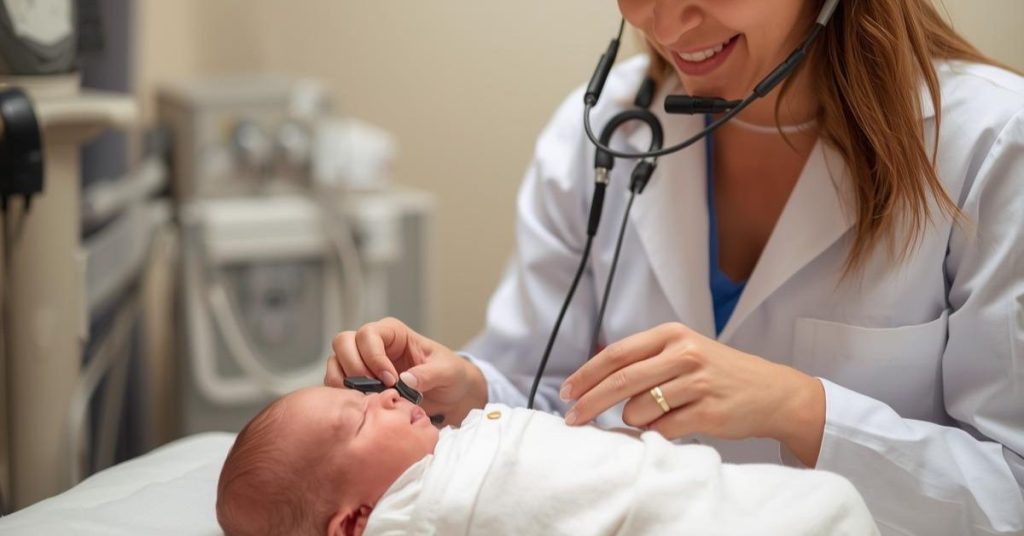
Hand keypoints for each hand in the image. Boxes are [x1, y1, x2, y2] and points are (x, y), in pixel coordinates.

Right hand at [325, 317, 487, 424]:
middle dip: (354, 367)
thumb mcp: (447, 372)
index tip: (391, 380)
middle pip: (343, 342)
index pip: (368, 334)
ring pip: (335, 362)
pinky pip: (337, 384)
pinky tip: (363, 406)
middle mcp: (372, 344)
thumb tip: (405, 380)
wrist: (449, 397)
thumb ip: (428, 374)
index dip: (374, 356)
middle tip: (374, 390)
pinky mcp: (356, 383)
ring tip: (368, 400)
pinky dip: (343, 396)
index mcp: (393, 333)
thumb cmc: (449, 376)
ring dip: (345, 382)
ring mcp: (361, 363)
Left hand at [560, 322, 824, 465]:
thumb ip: (644, 357)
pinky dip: (654, 434)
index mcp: (672, 334)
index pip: (617, 353)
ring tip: (654, 417)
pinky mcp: (708, 412)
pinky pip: (662, 430)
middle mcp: (684, 353)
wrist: (772, 392)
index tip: (567, 392)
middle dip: (590, 403)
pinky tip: (666, 428)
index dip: (586, 375)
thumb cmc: (719, 373)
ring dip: (634, 421)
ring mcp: (697, 382)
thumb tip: (593, 372)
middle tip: (573, 419)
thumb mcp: (684, 350)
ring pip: (639, 409)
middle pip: (621, 381)